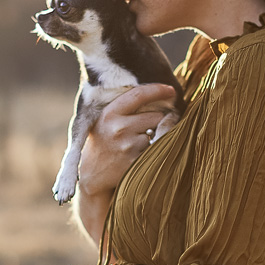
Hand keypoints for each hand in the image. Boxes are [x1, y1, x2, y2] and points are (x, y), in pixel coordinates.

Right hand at [77, 83, 177, 197]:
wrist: (93, 173)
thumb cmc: (103, 141)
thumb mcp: (106, 118)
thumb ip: (126, 106)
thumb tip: (159, 92)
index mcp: (110, 113)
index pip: (139, 95)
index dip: (158, 90)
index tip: (171, 90)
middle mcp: (119, 128)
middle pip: (157, 115)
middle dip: (156, 119)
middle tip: (144, 127)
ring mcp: (128, 146)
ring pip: (159, 132)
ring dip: (155, 135)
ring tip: (138, 142)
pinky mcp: (136, 161)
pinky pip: (157, 148)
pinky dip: (153, 149)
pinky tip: (139, 153)